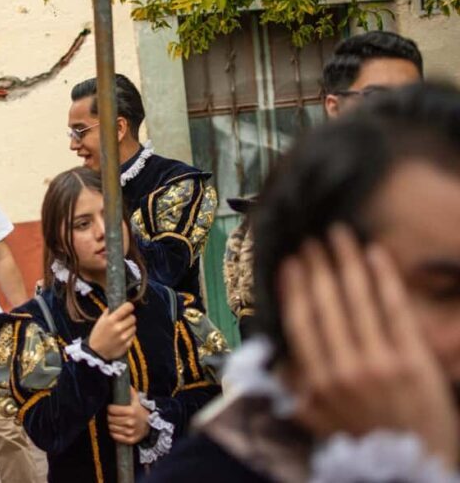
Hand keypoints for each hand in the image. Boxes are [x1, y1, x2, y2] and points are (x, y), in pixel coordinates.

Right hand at [88, 301, 135, 360]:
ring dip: (129, 327)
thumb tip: (119, 304)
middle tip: (123, 321)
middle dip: (129, 318)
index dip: (129, 306)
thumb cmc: (98, 335)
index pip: (128, 307)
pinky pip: (133, 336)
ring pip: (134, 327)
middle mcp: (118, 328)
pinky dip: (129, 336)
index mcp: (111, 320)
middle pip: (133, 318)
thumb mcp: (101, 321)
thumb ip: (110, 312)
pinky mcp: (127, 345)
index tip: (127, 308)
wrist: (96, 352)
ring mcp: (123, 337)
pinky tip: (122, 337)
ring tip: (122, 330)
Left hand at [107, 387, 150, 444]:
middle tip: (111, 415)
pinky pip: (115, 436)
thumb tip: (125, 382)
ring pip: (111, 428)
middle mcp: (130, 422)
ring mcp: (130, 432)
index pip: (112, 410)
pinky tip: (116, 429)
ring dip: (110, 424)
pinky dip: (113, 433)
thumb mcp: (137, 400)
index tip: (111, 407)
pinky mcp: (130, 439)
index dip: (110, 408)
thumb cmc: (141, 411)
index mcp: (131, 411)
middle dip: (109, 416)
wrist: (151, 425)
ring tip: (113, 421)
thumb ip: (130, 392)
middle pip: (110, 419)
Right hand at [281, 224, 458, 467]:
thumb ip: (293, 390)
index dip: (293, 288)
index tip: (289, 262)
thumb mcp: (317, 422)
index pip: (300, 323)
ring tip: (339, 234)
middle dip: (317, 266)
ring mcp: (380, 361)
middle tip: (312, 239)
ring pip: (358, 299)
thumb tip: (277, 357)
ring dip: (345, 261)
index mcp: (318, 382)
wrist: (416, 464)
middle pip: (326, 304)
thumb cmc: (365, 441)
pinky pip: (394, 308)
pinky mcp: (413, 358)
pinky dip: (383, 278)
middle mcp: (344, 368)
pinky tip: (375, 253)